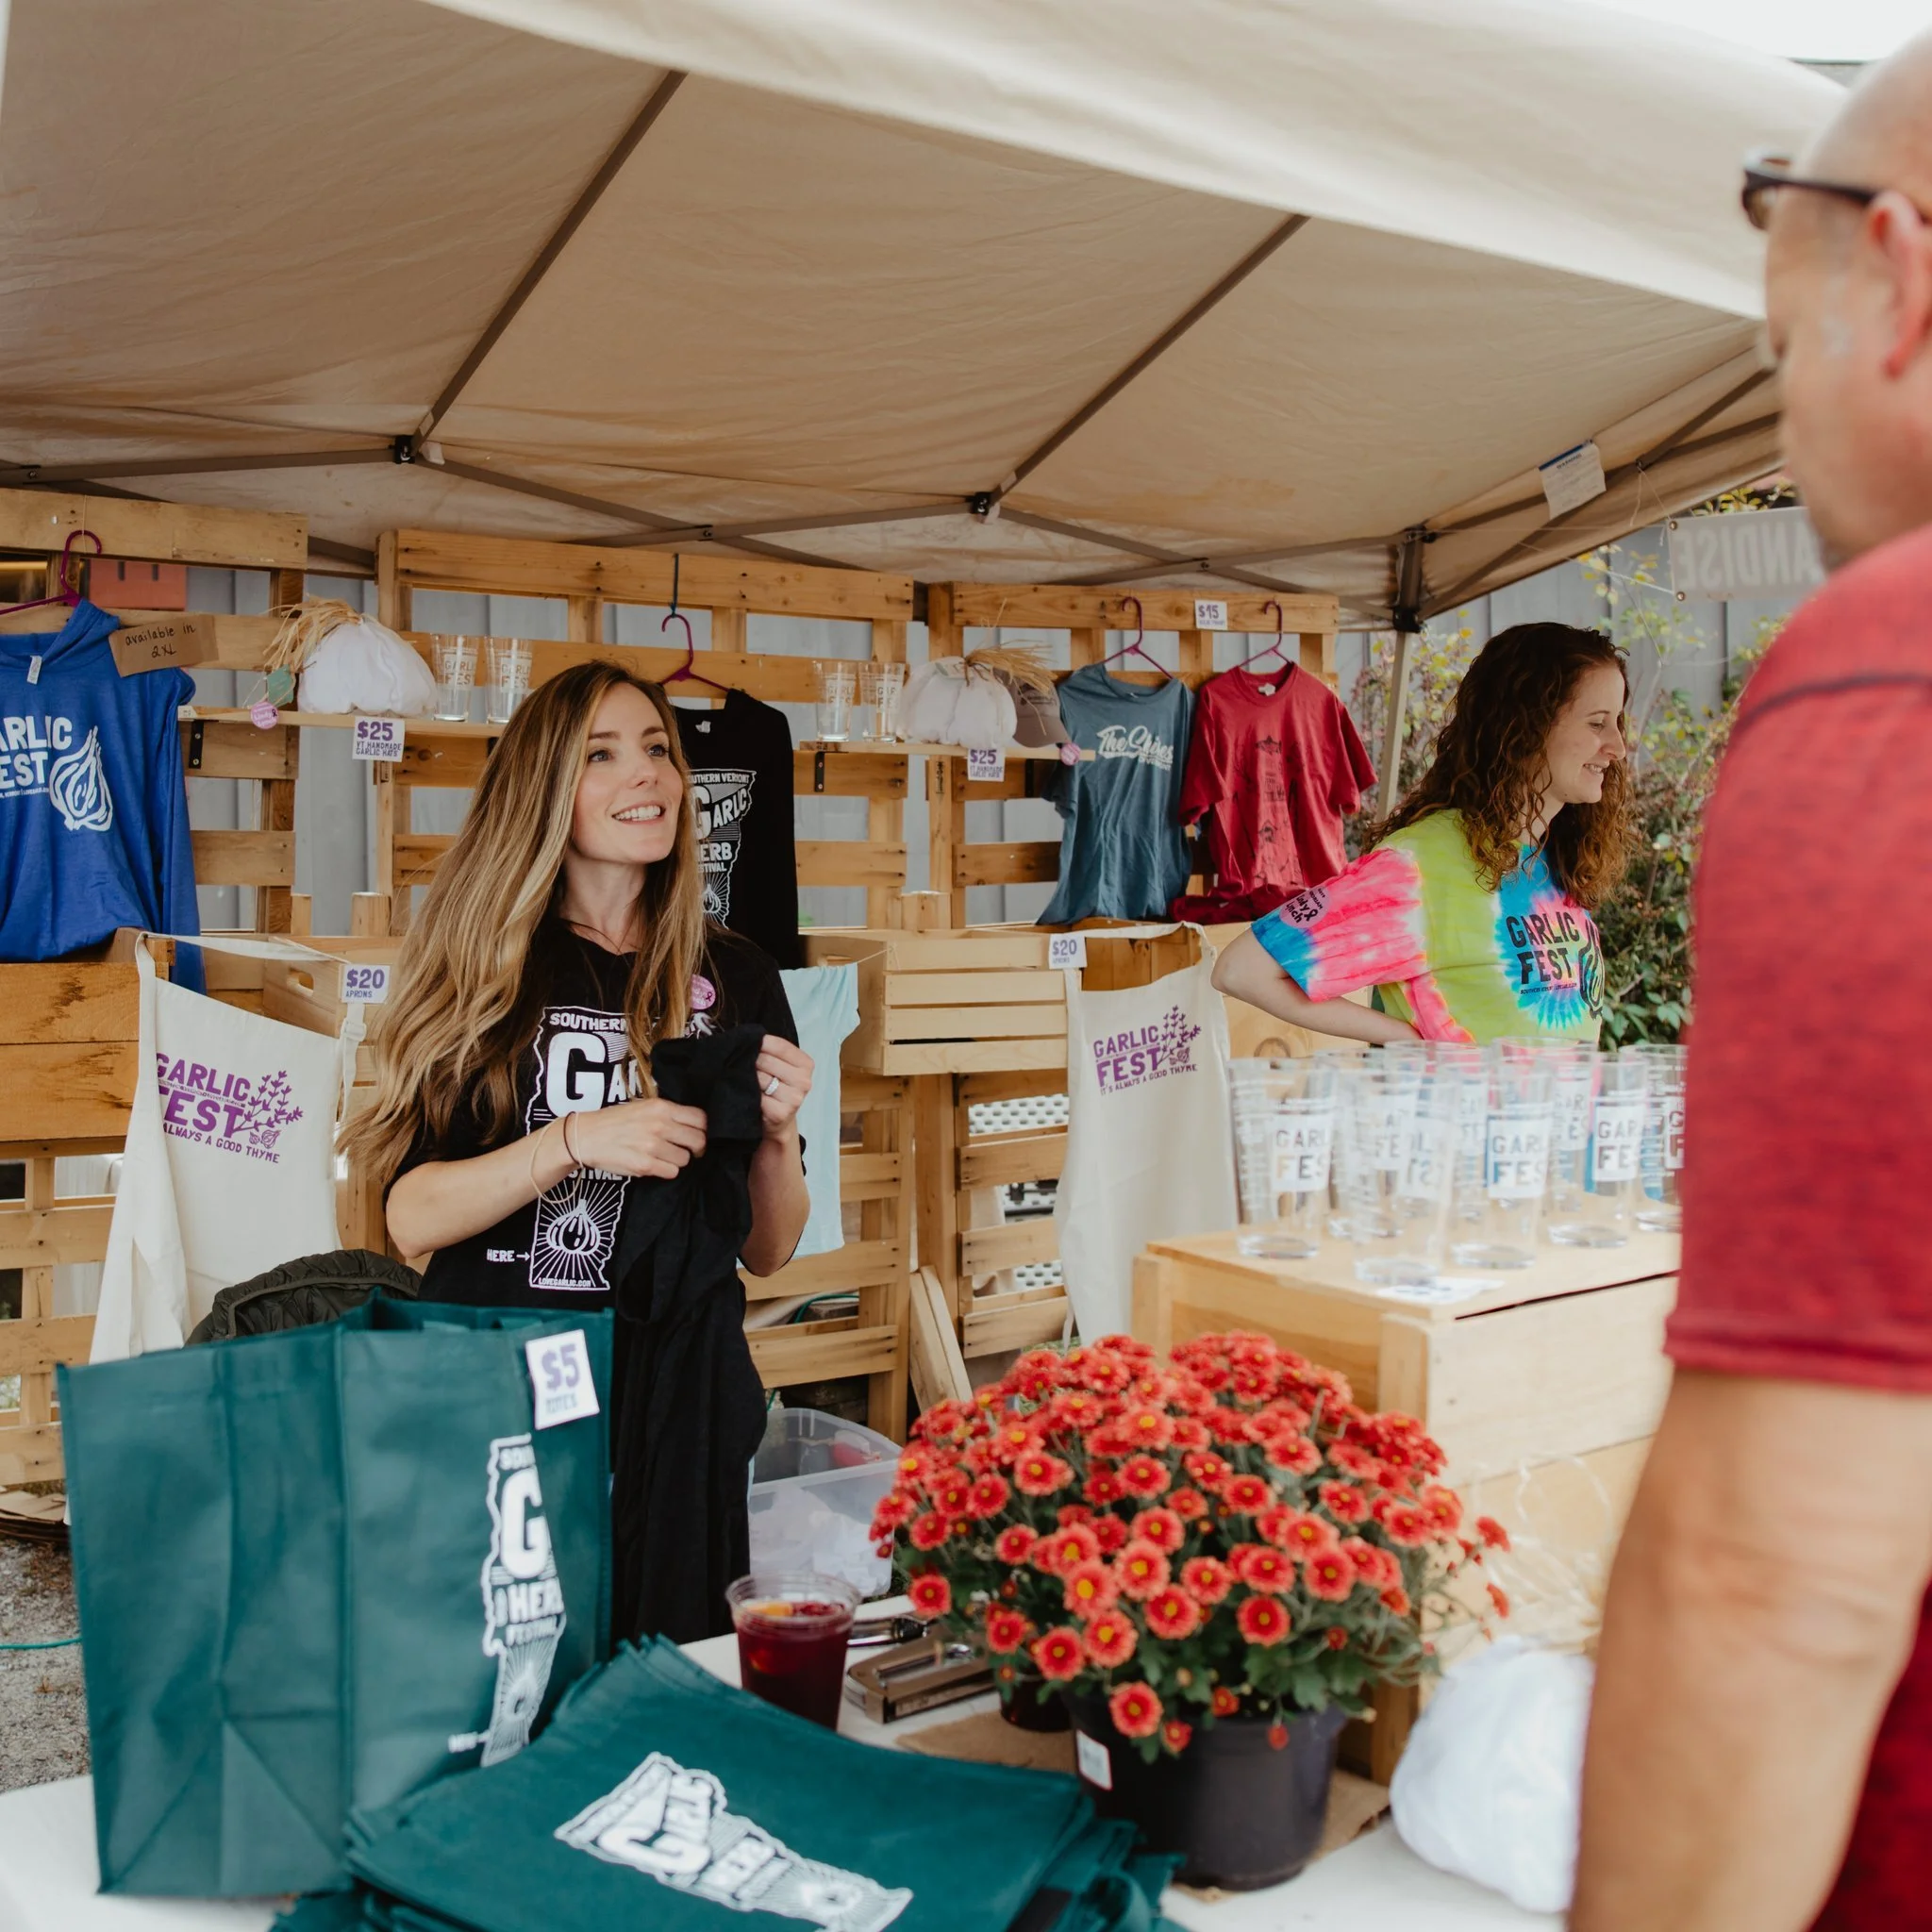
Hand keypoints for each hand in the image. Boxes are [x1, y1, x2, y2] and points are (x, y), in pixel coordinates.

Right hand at [567, 1097, 707, 1179]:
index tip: (697, 1135)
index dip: (703, 1129)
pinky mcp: (645, 1165)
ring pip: (685, 1159)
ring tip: (663, 1157)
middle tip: (688, 1151)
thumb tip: (692, 1125)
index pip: (700, 1118)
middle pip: (698, 1140)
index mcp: (661, 1107)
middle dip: (696, 1148)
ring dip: (677, 1160)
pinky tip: (654, 1165)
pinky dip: (666, 1171)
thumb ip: (667, 1113)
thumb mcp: (642, 1106)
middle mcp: (660, 1125)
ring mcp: (652, 1146)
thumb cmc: (614, 1121)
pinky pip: (671, 1172)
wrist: (586, 1136)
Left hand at [755, 1035, 813, 1138]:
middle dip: (752, 1061)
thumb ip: (774, 1052)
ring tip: (750, 1081)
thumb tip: (751, 1039)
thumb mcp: (783, 1066)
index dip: (761, 1042)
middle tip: (748, 1066)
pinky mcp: (780, 1113)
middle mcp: (804, 1081)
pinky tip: (751, 1095)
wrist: (780, 1120)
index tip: (750, 1044)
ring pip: (760, 1077)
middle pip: (767, 1060)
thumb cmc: (779, 1087)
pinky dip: (749, 1093)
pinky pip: (757, 1096)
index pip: (780, 1045)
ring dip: (749, 1077)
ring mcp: (794, 1098)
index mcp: (806, 1064)